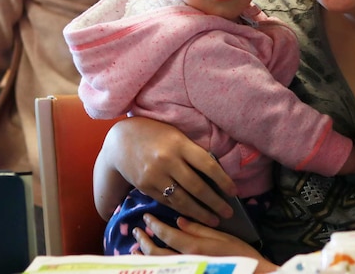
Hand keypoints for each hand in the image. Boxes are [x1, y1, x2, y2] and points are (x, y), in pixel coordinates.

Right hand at [94, 116, 236, 224]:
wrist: (121, 140)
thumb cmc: (156, 134)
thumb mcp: (176, 136)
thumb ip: (192, 152)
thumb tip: (215, 173)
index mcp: (179, 144)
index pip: (208, 165)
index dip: (223, 180)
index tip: (234, 192)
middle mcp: (167, 160)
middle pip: (197, 187)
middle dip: (215, 203)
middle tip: (228, 213)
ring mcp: (155, 175)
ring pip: (182, 200)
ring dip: (200, 213)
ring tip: (214, 220)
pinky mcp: (145, 187)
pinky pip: (167, 202)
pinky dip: (181, 210)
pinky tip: (192, 215)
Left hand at [135, 214, 276, 273]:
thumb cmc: (242, 255)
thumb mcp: (223, 238)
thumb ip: (200, 229)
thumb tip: (179, 220)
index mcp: (195, 247)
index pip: (167, 234)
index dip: (155, 225)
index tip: (147, 217)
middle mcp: (186, 262)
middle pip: (156, 253)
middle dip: (144, 242)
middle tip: (136, 232)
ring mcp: (187, 271)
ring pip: (158, 266)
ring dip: (144, 257)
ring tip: (135, 249)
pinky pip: (168, 271)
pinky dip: (155, 267)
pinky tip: (149, 264)